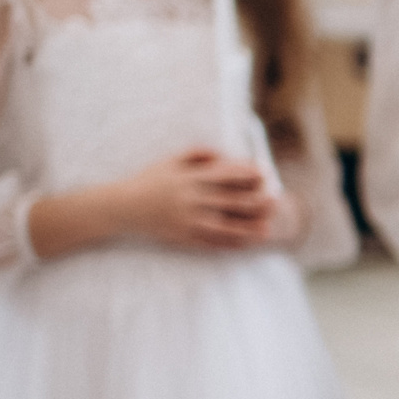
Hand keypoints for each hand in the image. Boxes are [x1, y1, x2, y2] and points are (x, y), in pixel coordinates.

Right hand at [121, 150, 278, 250]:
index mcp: (189, 178)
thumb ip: (196, 154)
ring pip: (225, 226)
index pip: (226, 174)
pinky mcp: (183, 237)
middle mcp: (191, 199)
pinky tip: (245, 244)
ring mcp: (188, 220)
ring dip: (249, 228)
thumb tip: (223, 153)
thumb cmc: (149, 181)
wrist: (121, 207)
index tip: (265, 174)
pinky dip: (230, 244)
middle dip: (256, 201)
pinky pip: (211, 243)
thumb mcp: (169, 161)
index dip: (248, 173)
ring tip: (268, 229)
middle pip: (231, 200)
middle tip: (276, 200)